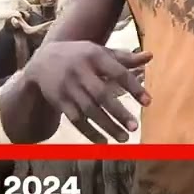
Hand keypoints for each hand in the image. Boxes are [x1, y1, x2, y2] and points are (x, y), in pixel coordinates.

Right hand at [24, 41, 151, 142]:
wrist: (42, 61)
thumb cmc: (80, 56)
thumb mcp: (100, 52)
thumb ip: (125, 58)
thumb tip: (150, 56)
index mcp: (95, 56)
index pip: (118, 73)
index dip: (134, 88)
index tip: (148, 103)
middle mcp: (80, 72)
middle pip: (101, 95)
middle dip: (119, 112)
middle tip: (135, 127)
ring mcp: (69, 88)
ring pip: (89, 110)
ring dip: (107, 126)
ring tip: (124, 138)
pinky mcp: (60, 101)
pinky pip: (76, 120)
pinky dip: (89, 131)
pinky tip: (103, 141)